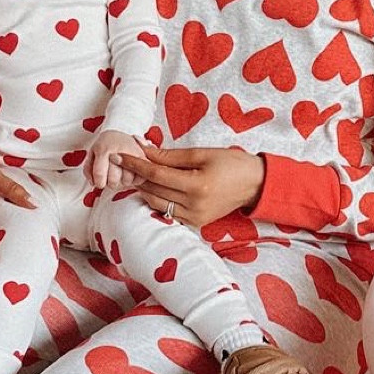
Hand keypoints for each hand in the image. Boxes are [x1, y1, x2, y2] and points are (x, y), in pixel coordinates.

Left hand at [90, 128, 142, 190]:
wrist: (120, 134)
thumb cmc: (105, 146)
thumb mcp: (92, 154)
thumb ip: (88, 170)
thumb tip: (93, 184)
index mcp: (104, 149)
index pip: (99, 175)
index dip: (99, 183)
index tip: (100, 182)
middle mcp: (120, 151)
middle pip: (113, 181)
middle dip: (110, 182)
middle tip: (111, 175)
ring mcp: (133, 154)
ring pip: (127, 181)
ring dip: (122, 181)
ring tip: (120, 172)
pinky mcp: (144, 158)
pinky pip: (139, 178)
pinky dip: (134, 180)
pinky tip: (129, 173)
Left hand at [120, 144, 264, 227]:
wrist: (255, 184)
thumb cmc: (232, 164)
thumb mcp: (202, 154)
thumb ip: (171, 156)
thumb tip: (145, 149)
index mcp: (196, 186)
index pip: (156, 175)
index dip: (135, 164)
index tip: (119, 155)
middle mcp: (194, 206)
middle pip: (153, 190)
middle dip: (137, 175)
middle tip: (124, 161)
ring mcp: (194, 217)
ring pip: (157, 204)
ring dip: (144, 188)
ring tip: (136, 174)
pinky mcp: (195, 223)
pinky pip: (168, 212)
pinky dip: (157, 199)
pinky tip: (153, 188)